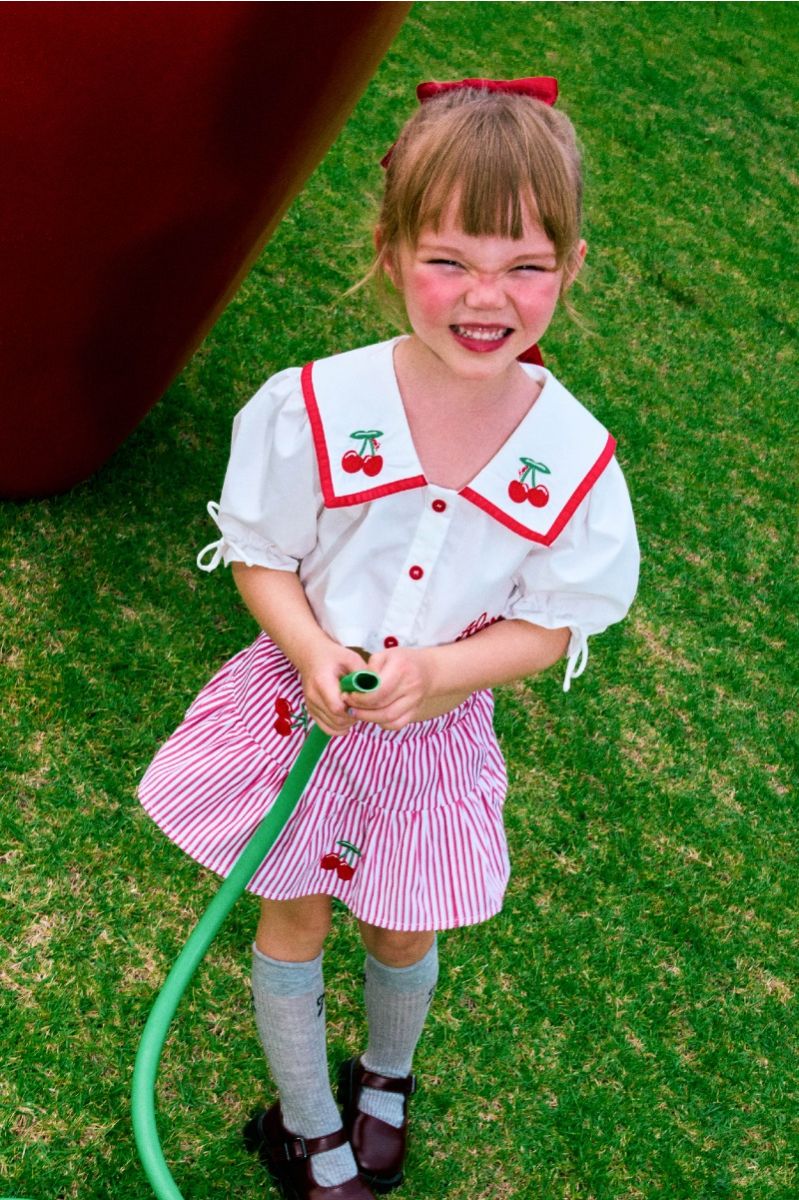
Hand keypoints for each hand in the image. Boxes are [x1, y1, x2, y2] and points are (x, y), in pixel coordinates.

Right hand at [297, 642, 368, 735]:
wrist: (312, 656)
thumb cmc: (334, 656)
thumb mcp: (351, 658)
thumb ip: (364, 674)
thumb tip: (378, 689)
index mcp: (322, 682)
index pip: (337, 707)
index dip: (353, 708)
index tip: (362, 700)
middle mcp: (313, 696)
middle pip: (337, 719)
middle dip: (353, 717)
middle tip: (362, 706)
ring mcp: (311, 705)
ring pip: (333, 727)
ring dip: (348, 722)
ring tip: (354, 708)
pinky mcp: (311, 712)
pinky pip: (327, 729)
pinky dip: (339, 727)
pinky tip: (347, 718)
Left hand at [347, 647, 466, 730]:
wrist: (428, 669)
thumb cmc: (401, 660)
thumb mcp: (385, 654)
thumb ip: (370, 667)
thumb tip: (358, 683)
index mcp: (401, 668)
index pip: (379, 690)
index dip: (361, 697)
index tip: (350, 695)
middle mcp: (410, 685)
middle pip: (382, 706)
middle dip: (361, 708)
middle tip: (349, 705)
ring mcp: (415, 701)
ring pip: (389, 718)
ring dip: (369, 718)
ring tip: (357, 712)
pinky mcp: (416, 711)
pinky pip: (398, 724)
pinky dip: (383, 724)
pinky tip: (374, 717)